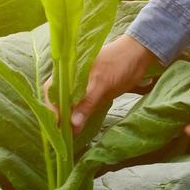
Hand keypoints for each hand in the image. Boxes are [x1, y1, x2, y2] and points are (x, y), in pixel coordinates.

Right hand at [42, 33, 157, 135]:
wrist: (137, 55)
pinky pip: (80, 105)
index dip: (51, 110)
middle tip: (63, 135)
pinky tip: (79, 125)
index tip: (56, 127)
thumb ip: (87, 103)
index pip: (51, 92)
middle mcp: (71, 78)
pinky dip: (78, 116)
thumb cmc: (119, 64)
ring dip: (68, 118)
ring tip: (70, 133)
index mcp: (68, 71)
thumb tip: (72, 124)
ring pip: (68, 103)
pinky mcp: (91, 91)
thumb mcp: (103, 84)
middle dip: (58, 117)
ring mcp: (80, 85)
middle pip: (57, 99)